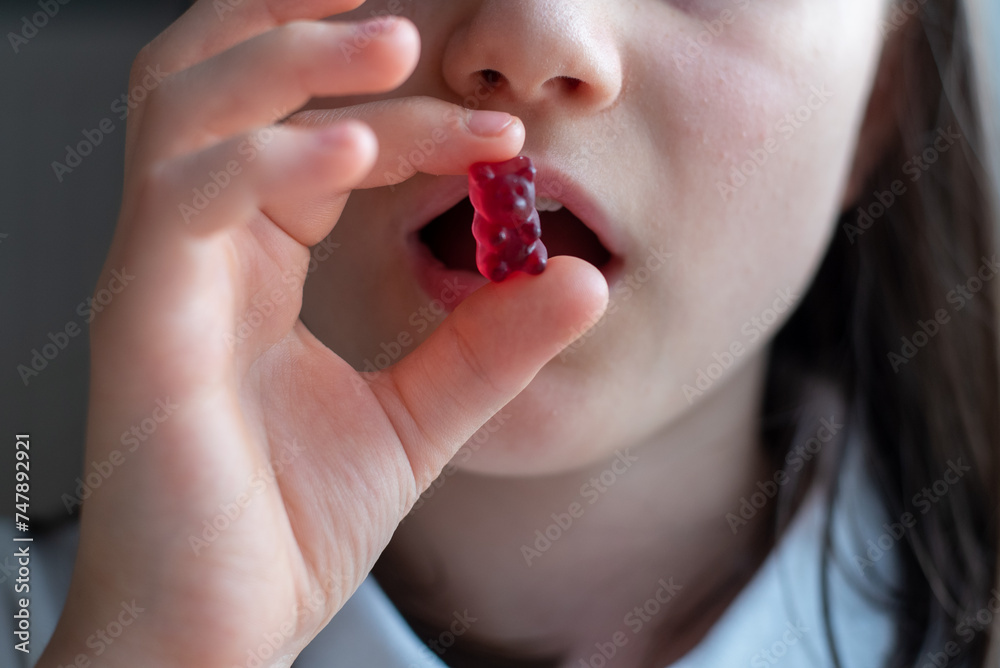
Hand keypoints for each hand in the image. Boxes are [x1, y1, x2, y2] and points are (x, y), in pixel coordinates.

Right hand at [40, 2, 607, 666]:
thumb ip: (487, 348)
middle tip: (408, 12)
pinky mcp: (141, 324)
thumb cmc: (284, 527)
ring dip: (292, 57)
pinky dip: (271, 159)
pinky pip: (188, 199)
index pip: (314, 139)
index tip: (500, 136)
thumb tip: (577, 276)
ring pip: (190, 108)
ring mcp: (158, 278)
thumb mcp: (414, 422)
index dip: (403, 117)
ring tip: (397, 43)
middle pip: (217, 79)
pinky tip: (353, 152)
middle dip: (303, 22)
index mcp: (247, 263)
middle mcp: (192, 250)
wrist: (213, 634)